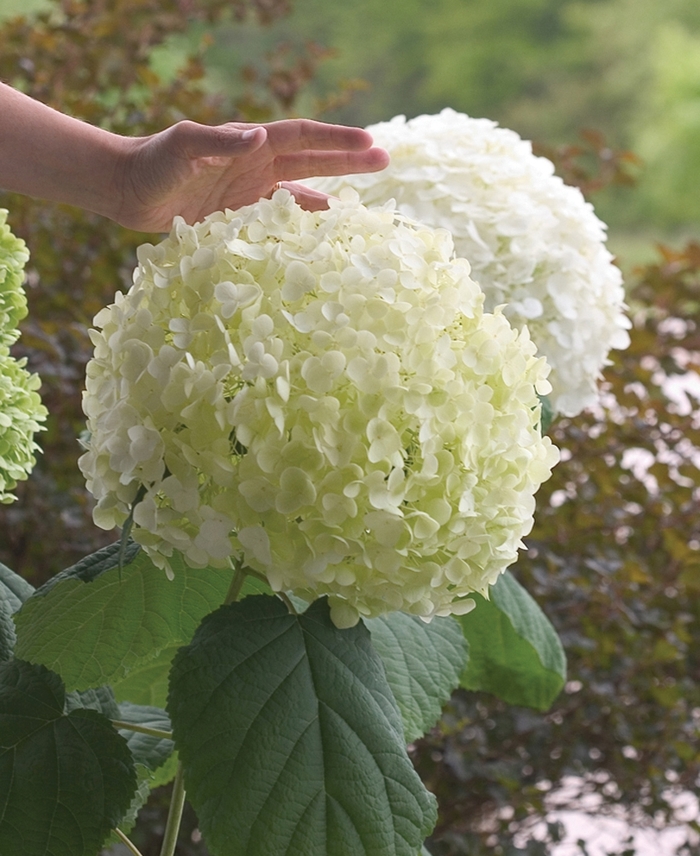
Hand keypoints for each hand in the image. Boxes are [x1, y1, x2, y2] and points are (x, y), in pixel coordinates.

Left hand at [113, 118, 389, 230]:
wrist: (126, 189)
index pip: (302, 138)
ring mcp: (248, 190)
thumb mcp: (183, 147)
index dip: (336, 141)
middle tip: (385, 160)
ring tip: (363, 197)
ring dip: (329, 190)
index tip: (369, 143)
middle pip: (311, 159)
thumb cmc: (151, 163)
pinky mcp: (237, 214)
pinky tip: (317, 228)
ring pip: (299, 189)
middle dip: (347, 160)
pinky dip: (298, 221)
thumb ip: (218, 141)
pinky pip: (277, 217)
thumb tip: (260, 137)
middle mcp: (255, 164)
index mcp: (249, 144)